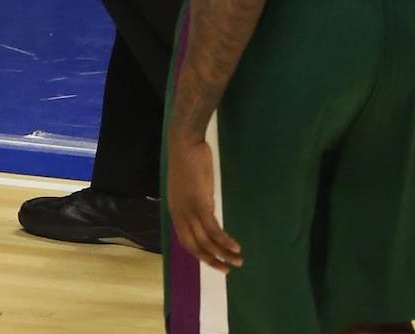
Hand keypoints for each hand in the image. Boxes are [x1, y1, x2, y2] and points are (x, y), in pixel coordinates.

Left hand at [167, 131, 242, 273]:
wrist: (185, 144)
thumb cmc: (187, 161)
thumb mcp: (186, 187)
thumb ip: (192, 202)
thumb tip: (204, 213)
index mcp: (175, 212)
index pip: (186, 241)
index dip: (200, 254)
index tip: (213, 261)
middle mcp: (180, 215)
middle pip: (195, 246)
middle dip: (212, 260)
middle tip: (227, 270)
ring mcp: (189, 211)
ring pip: (206, 241)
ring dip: (223, 254)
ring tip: (238, 260)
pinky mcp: (201, 204)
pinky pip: (214, 230)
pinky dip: (225, 241)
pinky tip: (236, 246)